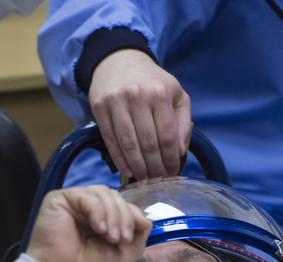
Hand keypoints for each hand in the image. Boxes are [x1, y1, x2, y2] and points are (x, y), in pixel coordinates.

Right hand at [27, 186, 150, 261]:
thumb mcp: (125, 252)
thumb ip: (139, 233)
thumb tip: (146, 218)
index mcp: (101, 217)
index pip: (122, 204)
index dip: (131, 216)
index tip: (128, 238)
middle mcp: (87, 207)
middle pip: (115, 196)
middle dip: (124, 217)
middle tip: (119, 239)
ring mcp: (74, 201)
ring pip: (104, 193)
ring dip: (112, 215)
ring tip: (109, 236)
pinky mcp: (60, 198)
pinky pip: (87, 195)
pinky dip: (97, 211)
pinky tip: (97, 228)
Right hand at [89, 49, 190, 179]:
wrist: (118, 61)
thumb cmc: (152, 82)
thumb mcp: (175, 94)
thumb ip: (182, 122)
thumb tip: (179, 151)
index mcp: (160, 93)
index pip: (167, 136)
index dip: (170, 159)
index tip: (172, 172)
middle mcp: (138, 96)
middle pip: (148, 143)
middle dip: (155, 167)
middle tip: (158, 180)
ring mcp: (116, 102)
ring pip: (128, 144)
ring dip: (137, 167)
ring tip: (144, 178)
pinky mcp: (100, 107)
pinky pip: (110, 140)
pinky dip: (119, 159)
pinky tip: (127, 171)